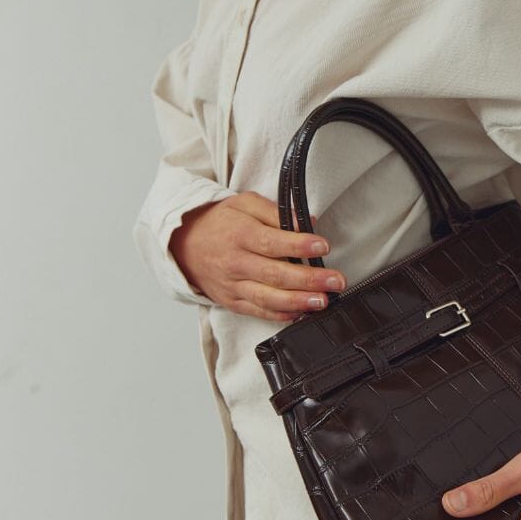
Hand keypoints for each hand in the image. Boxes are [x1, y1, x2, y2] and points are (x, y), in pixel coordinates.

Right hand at [169, 192, 346, 319]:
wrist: (184, 245)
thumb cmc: (220, 223)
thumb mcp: (244, 204)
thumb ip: (275, 212)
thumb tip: (306, 221)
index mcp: (240, 234)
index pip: (272, 242)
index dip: (299, 245)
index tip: (323, 245)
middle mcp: (236, 262)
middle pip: (275, 274)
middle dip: (309, 279)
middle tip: (335, 280)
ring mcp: (233, 285)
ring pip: (268, 298)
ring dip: (298, 302)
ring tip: (322, 301)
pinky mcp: (232, 302)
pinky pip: (258, 311)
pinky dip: (280, 315)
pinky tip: (300, 312)